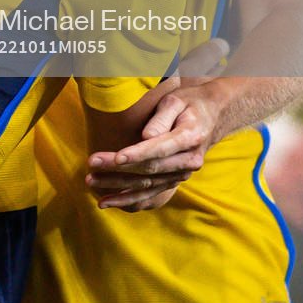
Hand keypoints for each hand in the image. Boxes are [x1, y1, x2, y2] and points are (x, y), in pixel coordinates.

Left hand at [87, 77, 214, 207]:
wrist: (211, 115)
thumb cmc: (188, 103)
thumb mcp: (176, 101)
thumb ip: (161, 118)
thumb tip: (146, 136)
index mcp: (190, 137)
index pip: (160, 149)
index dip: (138, 154)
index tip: (116, 158)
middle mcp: (189, 161)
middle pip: (150, 169)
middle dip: (118, 169)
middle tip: (92, 164)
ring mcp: (182, 174)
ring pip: (147, 185)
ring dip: (118, 187)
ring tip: (91, 182)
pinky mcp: (174, 181)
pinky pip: (151, 194)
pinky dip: (129, 199)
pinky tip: (108, 201)